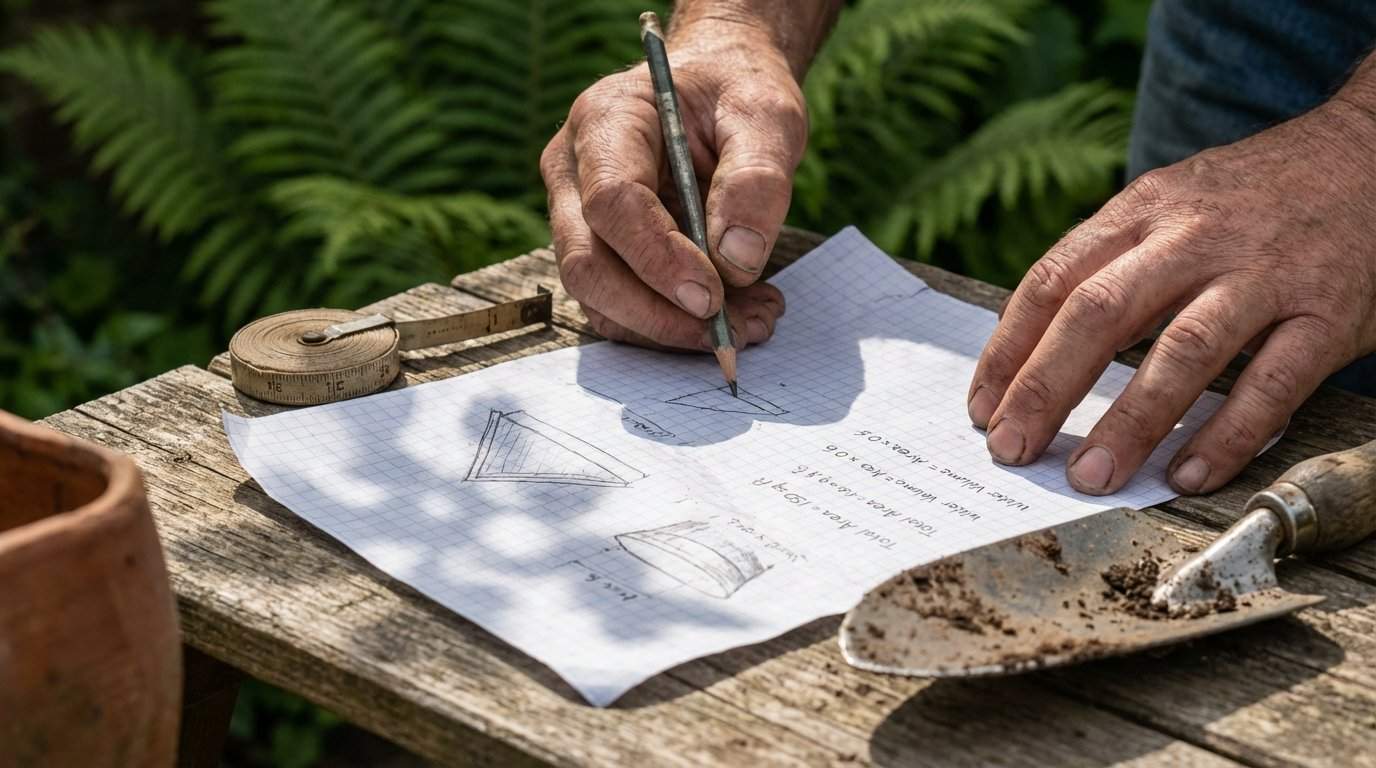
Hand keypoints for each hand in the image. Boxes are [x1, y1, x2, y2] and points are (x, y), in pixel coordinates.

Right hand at [539, 26, 805, 349]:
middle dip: (656, 314)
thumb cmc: (738, 93)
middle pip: (587, 264)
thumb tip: (736, 261)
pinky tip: (737, 315)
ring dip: (671, 329)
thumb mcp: (767, 115)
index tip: (715, 297)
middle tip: (731, 332)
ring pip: (599, 300)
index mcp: (605, 120)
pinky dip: (675, 327)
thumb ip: (757, 178)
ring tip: (751, 322)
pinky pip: (621, 310)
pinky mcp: (599, 253)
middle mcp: (574, 171)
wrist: (720, 92)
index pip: (612, 202)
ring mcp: (577, 217)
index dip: (658, 258)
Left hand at [967, 100, 1375, 494]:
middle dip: (1045, 387)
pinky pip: (1272, 383)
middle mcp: (1195, 237)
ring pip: (1184, 349)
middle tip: (1011, 448)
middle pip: (1100, 312)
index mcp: (1144, 210)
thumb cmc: (1253, 197)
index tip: (982, 405)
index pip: (1054, 280)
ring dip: (1130, 420)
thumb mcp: (1171, 203)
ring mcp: (1264, 274)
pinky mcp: (1327, 312)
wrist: (1373, 150)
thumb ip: (1111, 263)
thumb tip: (1036, 348)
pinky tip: (1187, 475)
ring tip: (1091, 476)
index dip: (1010, 348)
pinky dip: (1226, 433)